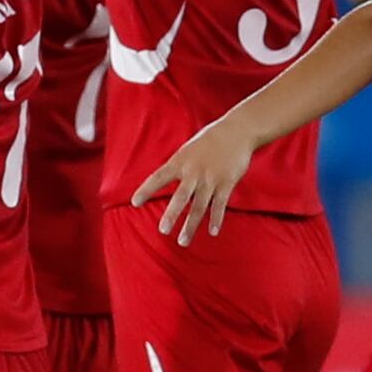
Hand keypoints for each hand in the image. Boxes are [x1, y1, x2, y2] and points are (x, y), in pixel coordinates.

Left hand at [132, 123, 256, 240]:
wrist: (237, 130)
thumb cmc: (210, 140)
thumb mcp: (188, 149)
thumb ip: (179, 167)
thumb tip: (165, 182)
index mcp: (180, 161)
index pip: (159, 177)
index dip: (146, 190)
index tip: (134, 202)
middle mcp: (194, 171)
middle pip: (181, 197)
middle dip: (172, 215)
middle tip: (163, 231)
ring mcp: (211, 178)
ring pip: (199, 206)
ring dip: (191, 226)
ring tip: (182, 242)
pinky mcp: (227, 183)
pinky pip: (219, 205)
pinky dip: (216, 219)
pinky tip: (212, 232)